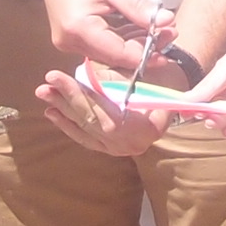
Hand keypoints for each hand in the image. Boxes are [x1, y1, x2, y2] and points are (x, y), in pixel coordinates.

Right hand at [34, 0, 165, 76]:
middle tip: (170, 32)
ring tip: (160, 28)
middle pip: (114, 56)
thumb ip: (139, 7)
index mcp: (78, 29)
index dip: (146, 52)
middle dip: (143, 47)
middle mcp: (69, 42)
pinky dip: (121, 38)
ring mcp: (68, 41)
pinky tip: (140, 28)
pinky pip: (101, 44)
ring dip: (134, 43)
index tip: (170, 41)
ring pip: (109, 52)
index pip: (118, 53)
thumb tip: (167, 22)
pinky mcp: (71, 36)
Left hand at [37, 58, 173, 157]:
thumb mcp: (144, 76)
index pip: (99, 110)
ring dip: (62, 110)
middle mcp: (128, 144)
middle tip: (45, 85)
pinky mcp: (111, 149)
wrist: (180, 96)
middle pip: (89, 120)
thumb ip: (116, 81)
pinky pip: (86, 138)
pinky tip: (52, 113)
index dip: (76, 93)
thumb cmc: (165, 81)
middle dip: (65, 100)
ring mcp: (119, 149)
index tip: (55, 76)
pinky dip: (68, 125)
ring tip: (44, 94)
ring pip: (85, 129)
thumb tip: (85, 75)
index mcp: (141, 127)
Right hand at [189, 0, 225, 123]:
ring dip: (224, 126)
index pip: (207, 106)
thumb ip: (206, 88)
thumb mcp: (223, 70)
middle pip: (221, 118)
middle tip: (203, 115)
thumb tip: (183, 102)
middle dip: (211, 119)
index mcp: (224, 90)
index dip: (197, 110)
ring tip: (214, 121)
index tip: (184, 112)